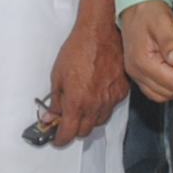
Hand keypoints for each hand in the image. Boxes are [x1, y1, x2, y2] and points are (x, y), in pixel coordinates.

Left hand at [45, 2, 126, 145]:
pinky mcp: (122, 91)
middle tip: (67, 122)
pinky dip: (103, 106)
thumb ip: (55, 100)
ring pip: (99, 121)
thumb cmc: (76, 50)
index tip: (56, 140)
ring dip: (89, 119)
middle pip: (85, 131)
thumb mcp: (57, 75)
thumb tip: (50, 117)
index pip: (68, 133)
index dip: (60, 140)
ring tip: (82, 106)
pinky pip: (111, 107)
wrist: (100, 33)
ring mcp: (111, 99)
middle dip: (74, 130)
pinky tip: (97, 94)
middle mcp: (95, 105)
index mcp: (77, 102)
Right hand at [120, 0, 172, 102]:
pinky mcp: (138, 73)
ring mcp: (135, 74)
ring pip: (159, 96)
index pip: (169, 82)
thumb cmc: (149, 12)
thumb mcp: (161, 22)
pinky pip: (154, 91)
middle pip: (165, 93)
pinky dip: (167, 88)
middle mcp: (136, 71)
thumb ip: (169, 42)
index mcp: (141, 60)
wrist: (136, 8)